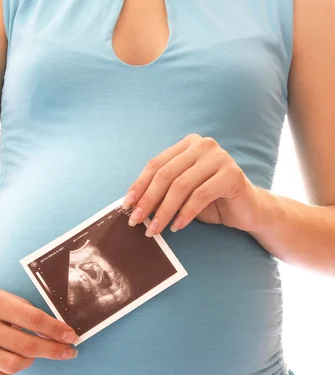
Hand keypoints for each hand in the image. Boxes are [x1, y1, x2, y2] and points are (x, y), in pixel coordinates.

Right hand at [0, 281, 79, 374]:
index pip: (32, 319)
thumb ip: (30, 314)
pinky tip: (11, 359)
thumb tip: (60, 333)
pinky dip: (11, 372)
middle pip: (26, 346)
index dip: (56, 330)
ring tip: (31, 352)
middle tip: (69, 352)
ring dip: (31, 360)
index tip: (72, 336)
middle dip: (53, 350)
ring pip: (14, 365)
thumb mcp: (6, 298)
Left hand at [122, 133, 261, 235]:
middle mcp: (203, 145)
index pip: (156, 164)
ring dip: (164, 211)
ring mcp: (219, 157)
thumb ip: (162, 192)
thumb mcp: (182, 194)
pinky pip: (200, 195)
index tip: (126, 206)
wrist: (249, 210)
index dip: (139, 186)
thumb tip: (133, 205)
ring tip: (154, 229)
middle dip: (148, 201)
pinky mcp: (232, 174)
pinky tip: (177, 227)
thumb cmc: (211, 202)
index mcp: (187, 145)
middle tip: (136, 222)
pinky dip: (185, 214)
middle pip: (166, 174)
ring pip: (181, 186)